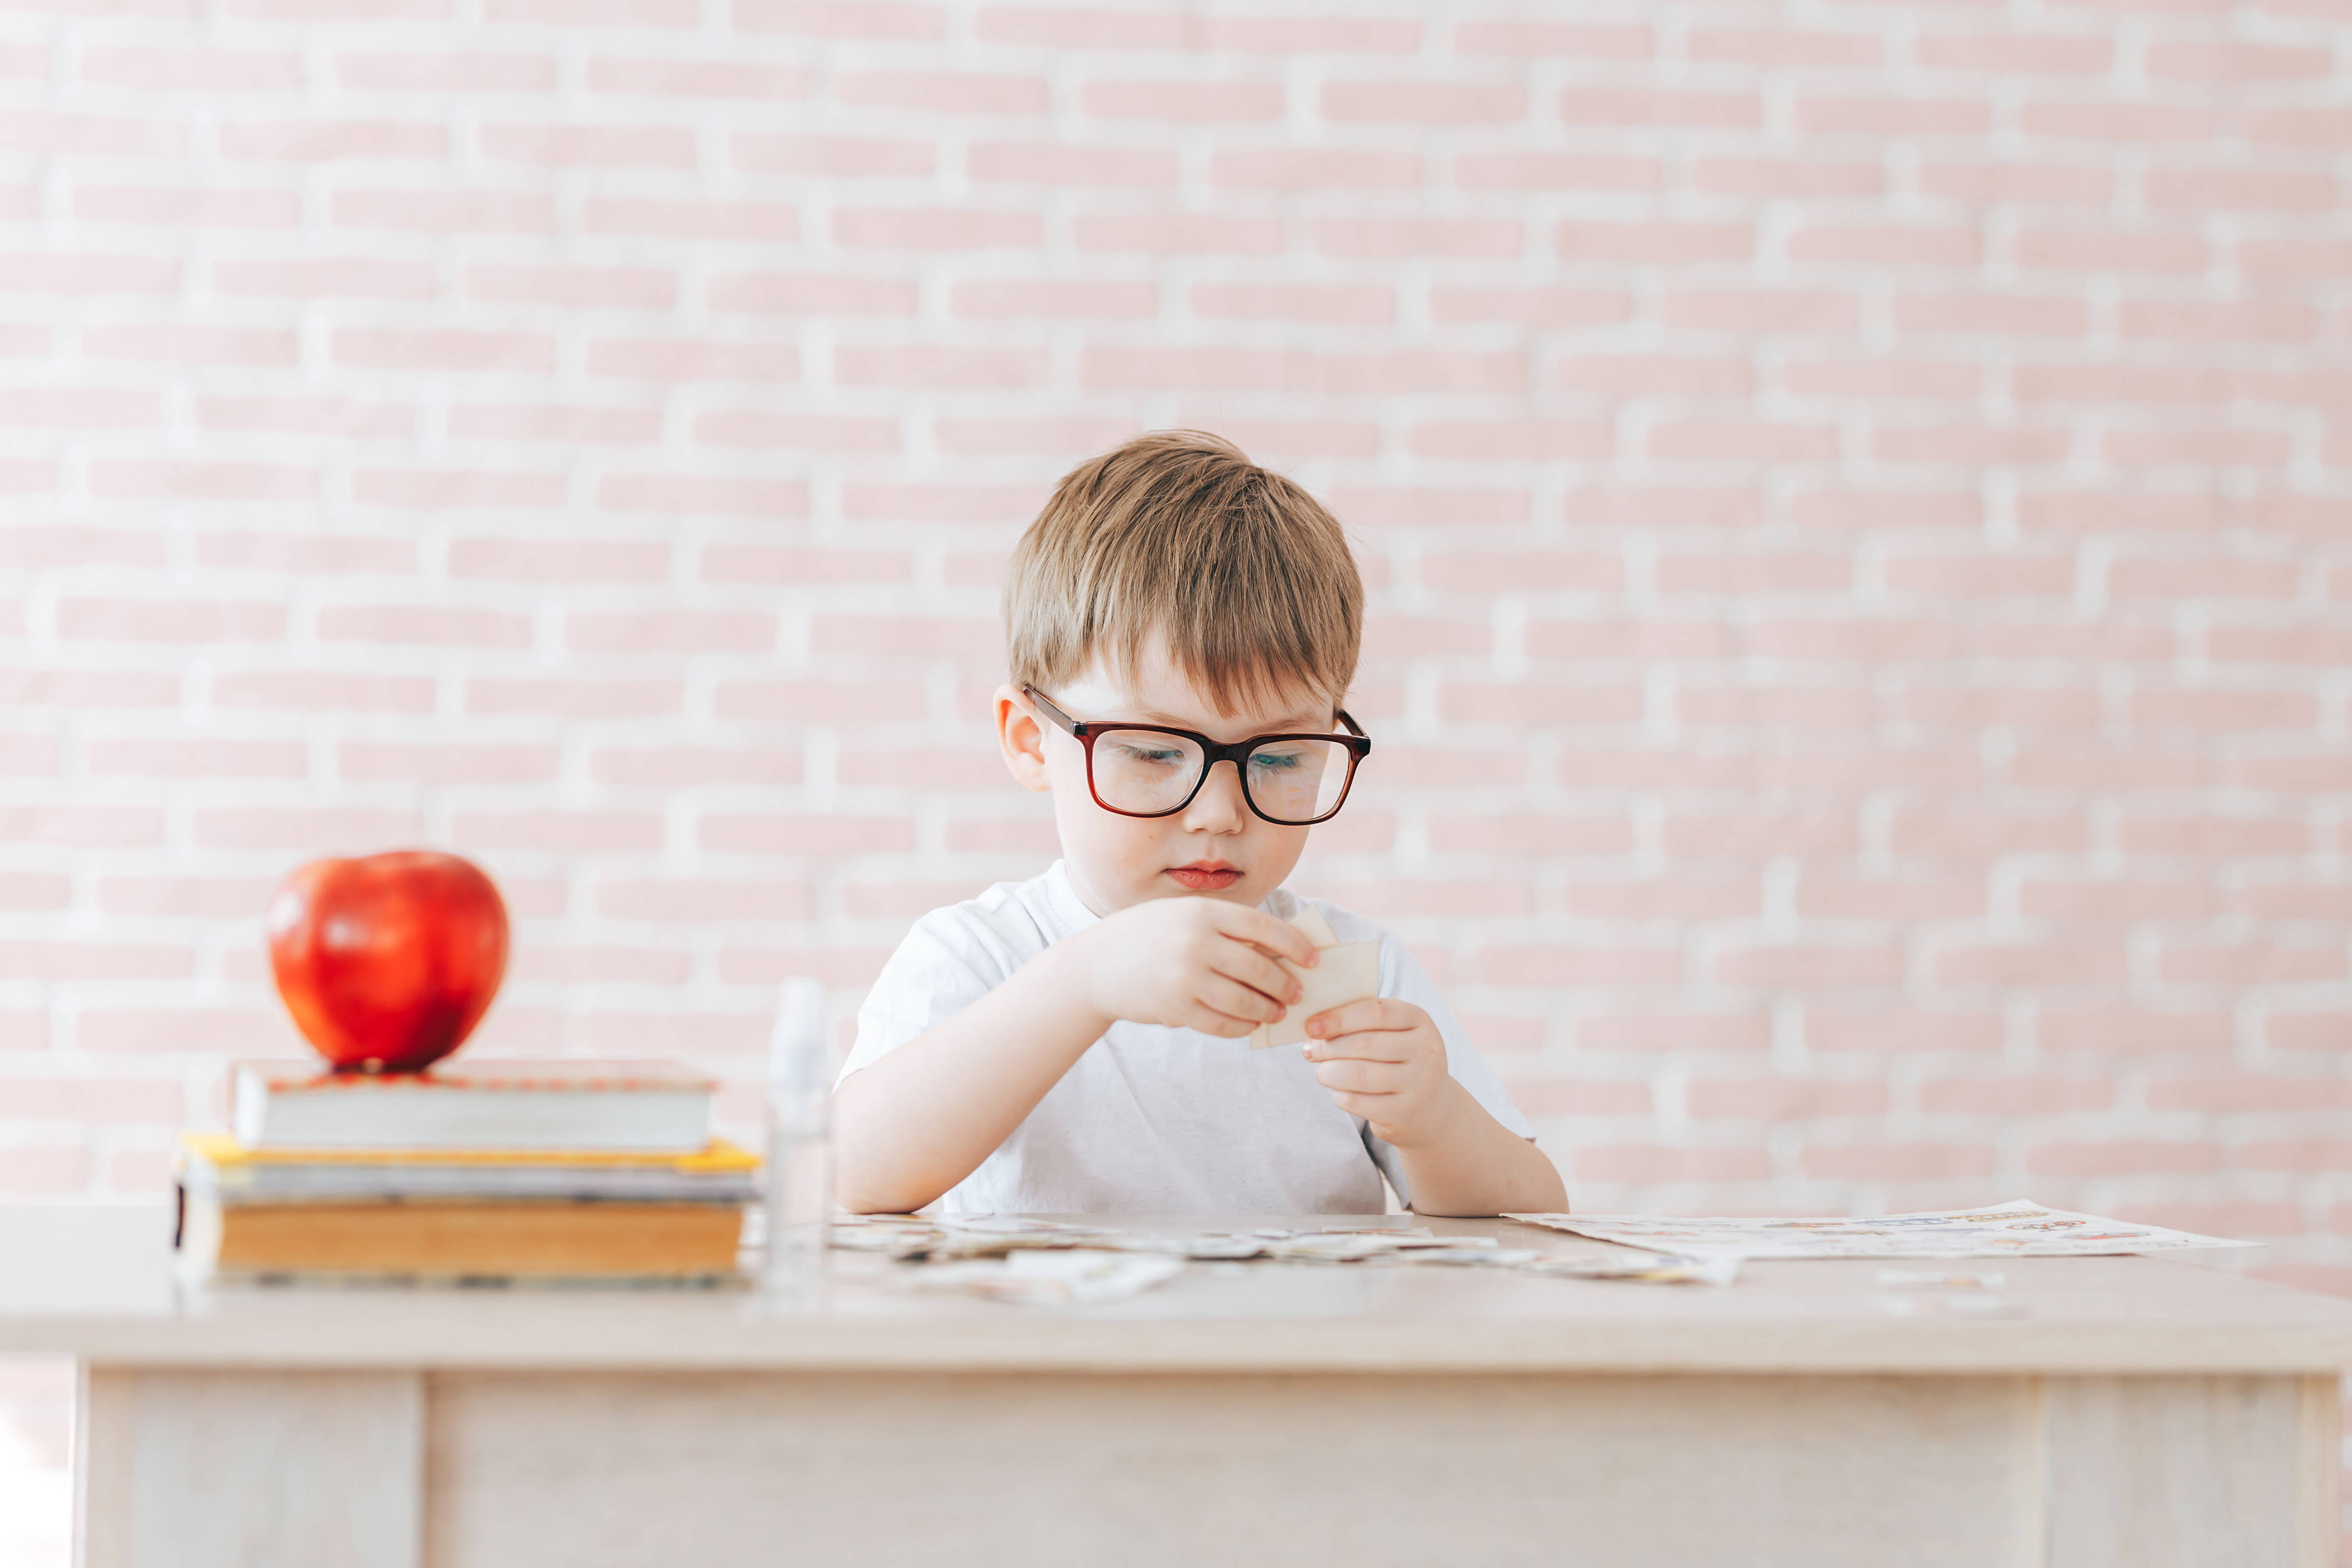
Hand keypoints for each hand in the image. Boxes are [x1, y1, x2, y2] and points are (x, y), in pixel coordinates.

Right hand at [1071, 898, 1318, 1038]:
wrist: (1098, 963)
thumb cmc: (1151, 935)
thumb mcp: (1186, 915)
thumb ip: (1227, 927)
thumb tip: (1280, 950)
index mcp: (1203, 912)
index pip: (1263, 927)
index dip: (1294, 945)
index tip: (1312, 959)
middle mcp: (1196, 942)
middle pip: (1259, 967)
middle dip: (1285, 984)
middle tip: (1297, 993)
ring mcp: (1185, 977)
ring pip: (1245, 1000)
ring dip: (1268, 1009)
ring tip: (1276, 1012)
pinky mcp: (1176, 1008)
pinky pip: (1222, 1023)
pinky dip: (1242, 1026)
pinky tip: (1250, 1024)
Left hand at [1303, 998, 1457, 1146]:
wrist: (1431, 1107)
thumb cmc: (1398, 1059)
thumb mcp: (1391, 1033)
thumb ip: (1359, 1022)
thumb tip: (1313, 1028)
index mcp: (1419, 1020)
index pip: (1376, 1012)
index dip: (1339, 1017)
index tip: (1312, 1025)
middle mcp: (1426, 1050)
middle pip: (1363, 1044)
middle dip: (1328, 1048)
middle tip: (1312, 1051)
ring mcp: (1418, 1084)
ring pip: (1357, 1075)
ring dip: (1328, 1072)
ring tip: (1322, 1072)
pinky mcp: (1403, 1113)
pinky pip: (1357, 1101)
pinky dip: (1339, 1095)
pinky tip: (1339, 1091)